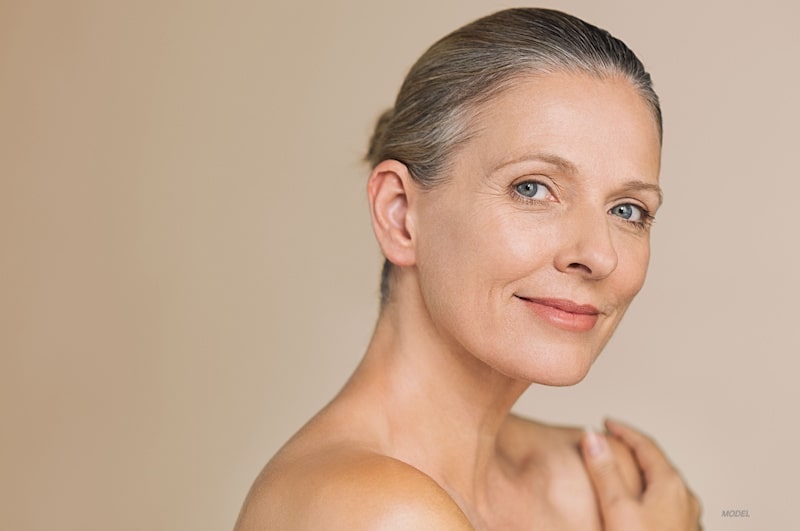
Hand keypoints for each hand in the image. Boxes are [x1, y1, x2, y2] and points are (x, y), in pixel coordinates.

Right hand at [581, 419, 701, 530]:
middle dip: (633, 451)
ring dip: (641, 475)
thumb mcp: (618, 508)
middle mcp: (685, 500)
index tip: (606, 424)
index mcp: (671, 485)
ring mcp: (687, 520)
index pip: (646, 445)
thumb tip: (592, 437)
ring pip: (661, 487)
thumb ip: (604, 471)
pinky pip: (664, 506)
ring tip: (622, 474)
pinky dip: (647, 496)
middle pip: (656, 464)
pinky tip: (637, 508)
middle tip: (612, 444)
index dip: (623, 431)